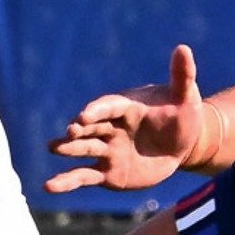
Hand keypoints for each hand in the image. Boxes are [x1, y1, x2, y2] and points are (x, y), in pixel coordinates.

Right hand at [45, 44, 214, 191]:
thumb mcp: (186, 97)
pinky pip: (84, 176)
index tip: (85, 115)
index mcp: (126, 108)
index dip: (97, 111)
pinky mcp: (107, 172)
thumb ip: (182, 76)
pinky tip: (49, 186)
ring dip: (68, 149)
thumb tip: (184, 48)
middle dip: (80, 130)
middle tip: (69, 132)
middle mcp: (111, 127)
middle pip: (91, 128)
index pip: (108, 107)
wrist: (181, 145)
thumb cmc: (182, 116)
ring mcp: (107, 149)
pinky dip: (67, 181)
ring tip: (53, 147)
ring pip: (83, 150)